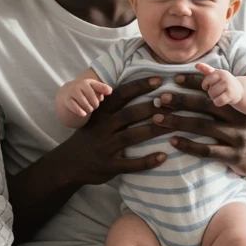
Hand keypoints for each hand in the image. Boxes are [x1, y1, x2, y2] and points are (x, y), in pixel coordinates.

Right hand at [56, 76, 175, 185]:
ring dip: (155, 130)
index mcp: (101, 113)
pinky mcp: (109, 166)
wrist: (69, 164)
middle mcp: (103, 128)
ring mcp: (106, 147)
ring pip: (132, 136)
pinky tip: (163, 156)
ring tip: (176, 125)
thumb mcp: (96, 117)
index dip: (140, 86)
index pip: (121, 94)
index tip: (159, 79)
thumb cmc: (90, 136)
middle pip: (130, 114)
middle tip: (175, 102)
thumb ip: (113, 105)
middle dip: (153, 107)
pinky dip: (147, 161)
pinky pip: (130, 164)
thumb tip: (138, 86)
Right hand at [58, 78, 112, 121]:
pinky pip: (74, 106)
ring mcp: (72, 92)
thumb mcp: (94, 88)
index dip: (102, 91)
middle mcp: (79, 85)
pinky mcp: (67, 100)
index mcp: (87, 82)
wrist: (67, 92)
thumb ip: (103, 89)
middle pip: (91, 96)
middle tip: (95, 106)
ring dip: (88, 108)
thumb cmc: (84, 91)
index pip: (96, 86)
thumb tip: (110, 91)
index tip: (103, 99)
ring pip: (83, 101)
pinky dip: (79, 111)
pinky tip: (84, 114)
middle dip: (95, 103)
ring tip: (90, 109)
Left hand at [151, 72, 245, 176]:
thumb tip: (201, 67)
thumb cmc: (245, 131)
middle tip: (161, 97)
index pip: (213, 89)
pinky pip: (208, 150)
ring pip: (204, 126)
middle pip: (206, 105)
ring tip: (158, 119)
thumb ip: (219, 91)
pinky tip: (172, 141)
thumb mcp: (237, 112)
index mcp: (236, 105)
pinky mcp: (234, 156)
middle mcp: (237, 119)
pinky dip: (189, 145)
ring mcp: (237, 138)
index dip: (193, 82)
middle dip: (182, 100)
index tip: (173, 78)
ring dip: (179, 121)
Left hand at [195, 62, 242, 106]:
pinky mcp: (231, 95)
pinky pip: (218, 102)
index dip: (206, 85)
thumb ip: (206, 69)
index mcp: (220, 72)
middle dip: (212, 92)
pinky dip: (218, 102)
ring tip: (222, 94)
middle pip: (209, 90)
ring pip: (213, 96)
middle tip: (219, 90)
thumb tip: (196, 65)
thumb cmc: (224, 82)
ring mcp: (228, 86)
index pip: (206, 81)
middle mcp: (225, 78)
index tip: (209, 85)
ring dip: (215, 97)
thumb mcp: (216, 74)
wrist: (240, 89)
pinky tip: (223, 99)